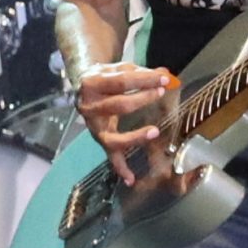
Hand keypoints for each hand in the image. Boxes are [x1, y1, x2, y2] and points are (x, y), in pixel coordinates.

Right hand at [73, 61, 175, 185]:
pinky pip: (110, 157)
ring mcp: (94, 127)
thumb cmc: (105, 77)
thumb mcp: (119, 69)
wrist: (82, 87)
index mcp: (91, 84)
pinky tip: (131, 179)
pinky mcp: (99, 140)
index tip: (164, 79)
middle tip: (161, 93)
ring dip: (135, 136)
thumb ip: (141, 73)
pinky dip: (120, 169)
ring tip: (154, 131)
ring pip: (114, 137)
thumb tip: (165, 75)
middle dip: (143, 98)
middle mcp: (88, 107)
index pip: (121, 81)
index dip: (144, 80)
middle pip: (119, 105)